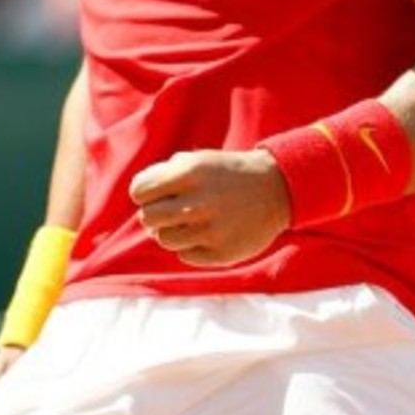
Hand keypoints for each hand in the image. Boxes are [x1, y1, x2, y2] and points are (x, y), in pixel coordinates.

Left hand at [129, 148, 290, 265]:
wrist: (275, 189)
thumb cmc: (228, 173)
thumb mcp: (199, 159)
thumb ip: (165, 173)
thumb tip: (139, 196)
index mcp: (190, 172)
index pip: (140, 190)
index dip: (143, 193)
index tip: (153, 193)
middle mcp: (198, 202)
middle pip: (147, 218)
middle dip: (153, 214)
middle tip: (167, 210)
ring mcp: (211, 230)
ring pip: (164, 239)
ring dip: (170, 231)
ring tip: (187, 221)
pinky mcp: (221, 253)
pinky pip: (185, 255)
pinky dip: (190, 246)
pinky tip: (205, 232)